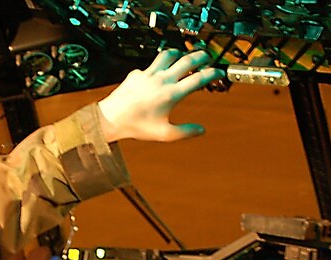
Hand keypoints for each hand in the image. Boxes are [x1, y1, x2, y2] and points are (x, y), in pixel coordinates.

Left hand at [97, 49, 224, 142]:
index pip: (198, 79)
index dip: (212, 73)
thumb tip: (201, 130)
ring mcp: (149, 74)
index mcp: (172, 94)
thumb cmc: (137, 127)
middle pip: (187, 60)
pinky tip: (159, 71)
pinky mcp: (137, 73)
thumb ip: (185, 132)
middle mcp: (162, 80)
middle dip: (200, 56)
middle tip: (207, 56)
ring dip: (180, 53)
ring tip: (185, 54)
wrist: (112, 118)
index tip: (219, 72)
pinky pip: (152, 64)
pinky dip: (160, 65)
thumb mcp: (164, 134)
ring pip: (168, 55)